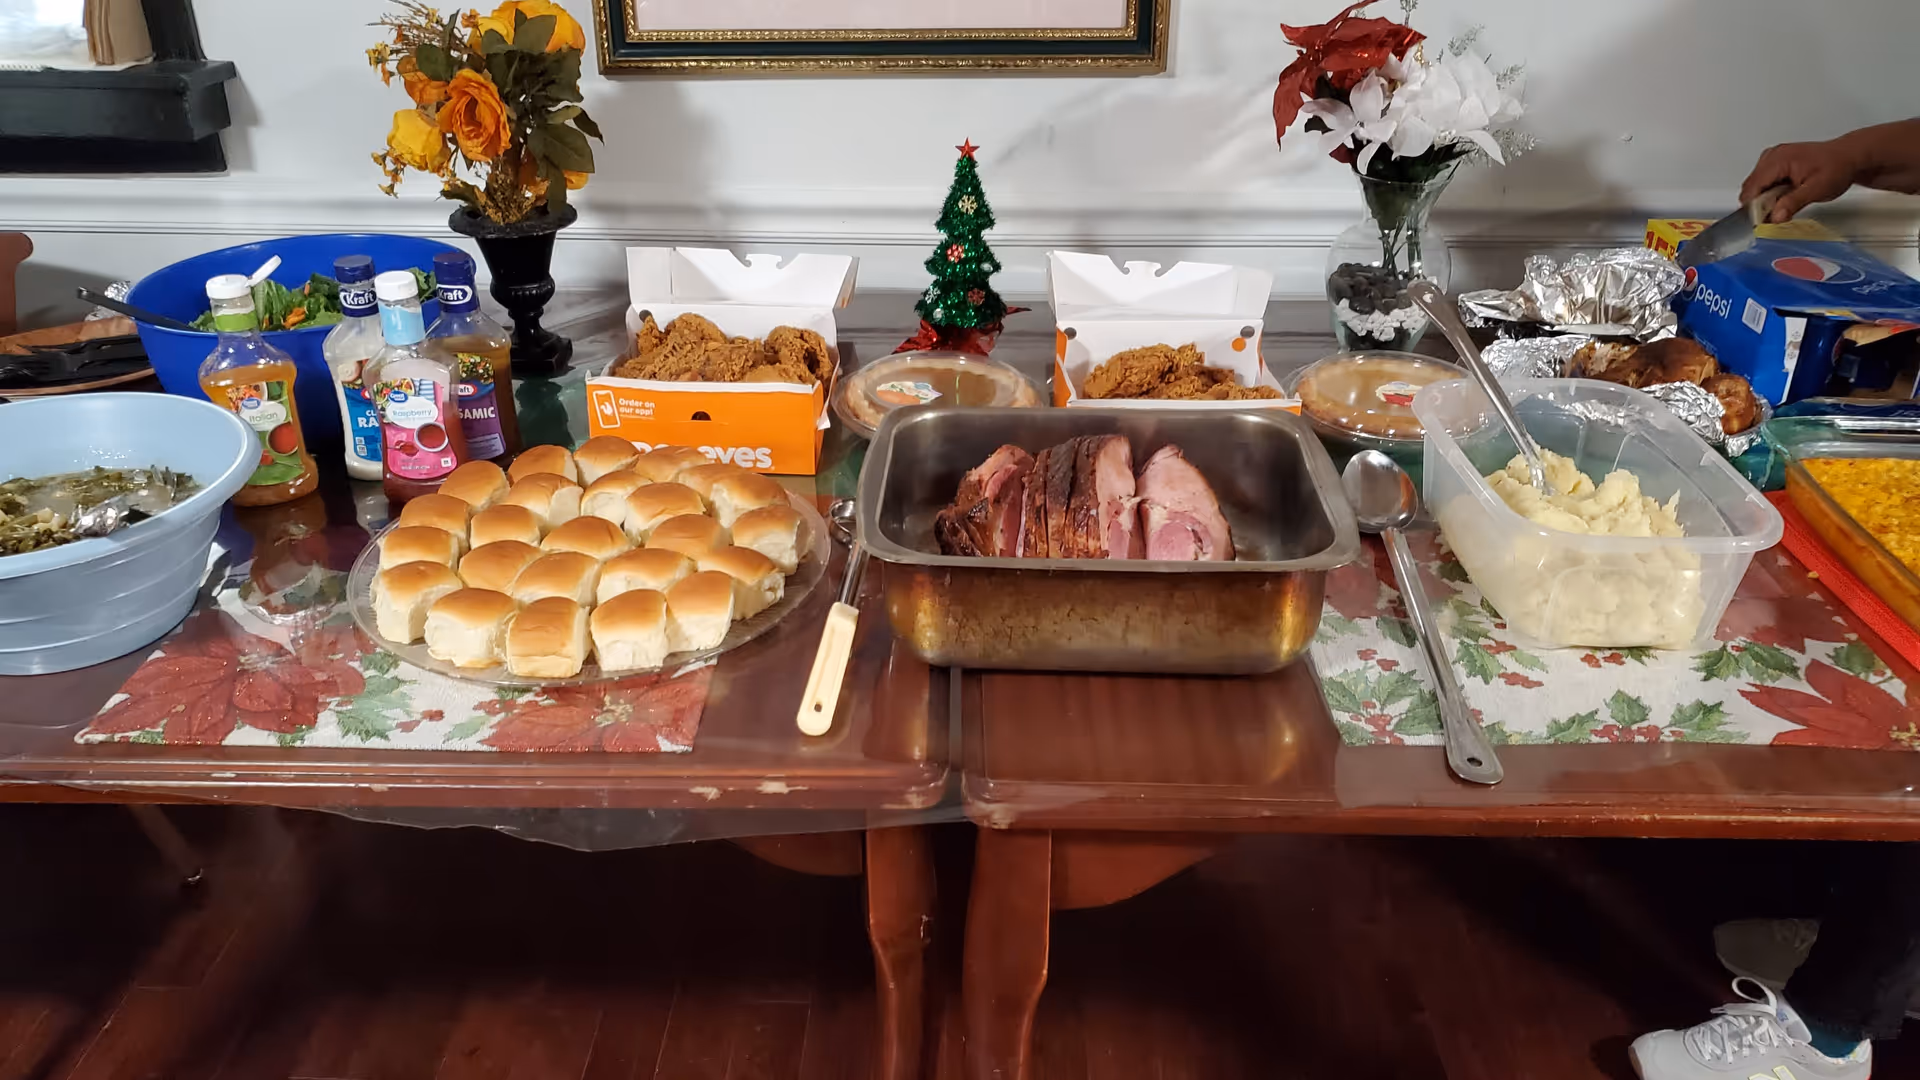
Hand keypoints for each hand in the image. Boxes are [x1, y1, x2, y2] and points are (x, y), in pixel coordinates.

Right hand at [1740, 139, 1866, 221]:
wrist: (1850, 157)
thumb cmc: (1838, 167)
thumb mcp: (1817, 189)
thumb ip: (1793, 203)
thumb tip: (1775, 217)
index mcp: (1779, 159)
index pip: (1752, 188)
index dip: (1755, 207)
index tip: (1763, 221)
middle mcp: (1772, 155)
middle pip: (1750, 187)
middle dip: (1760, 204)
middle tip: (1780, 212)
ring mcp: (1773, 157)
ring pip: (1755, 186)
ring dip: (1765, 199)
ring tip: (1786, 201)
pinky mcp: (1776, 162)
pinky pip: (1762, 181)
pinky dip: (1769, 193)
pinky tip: (1784, 195)